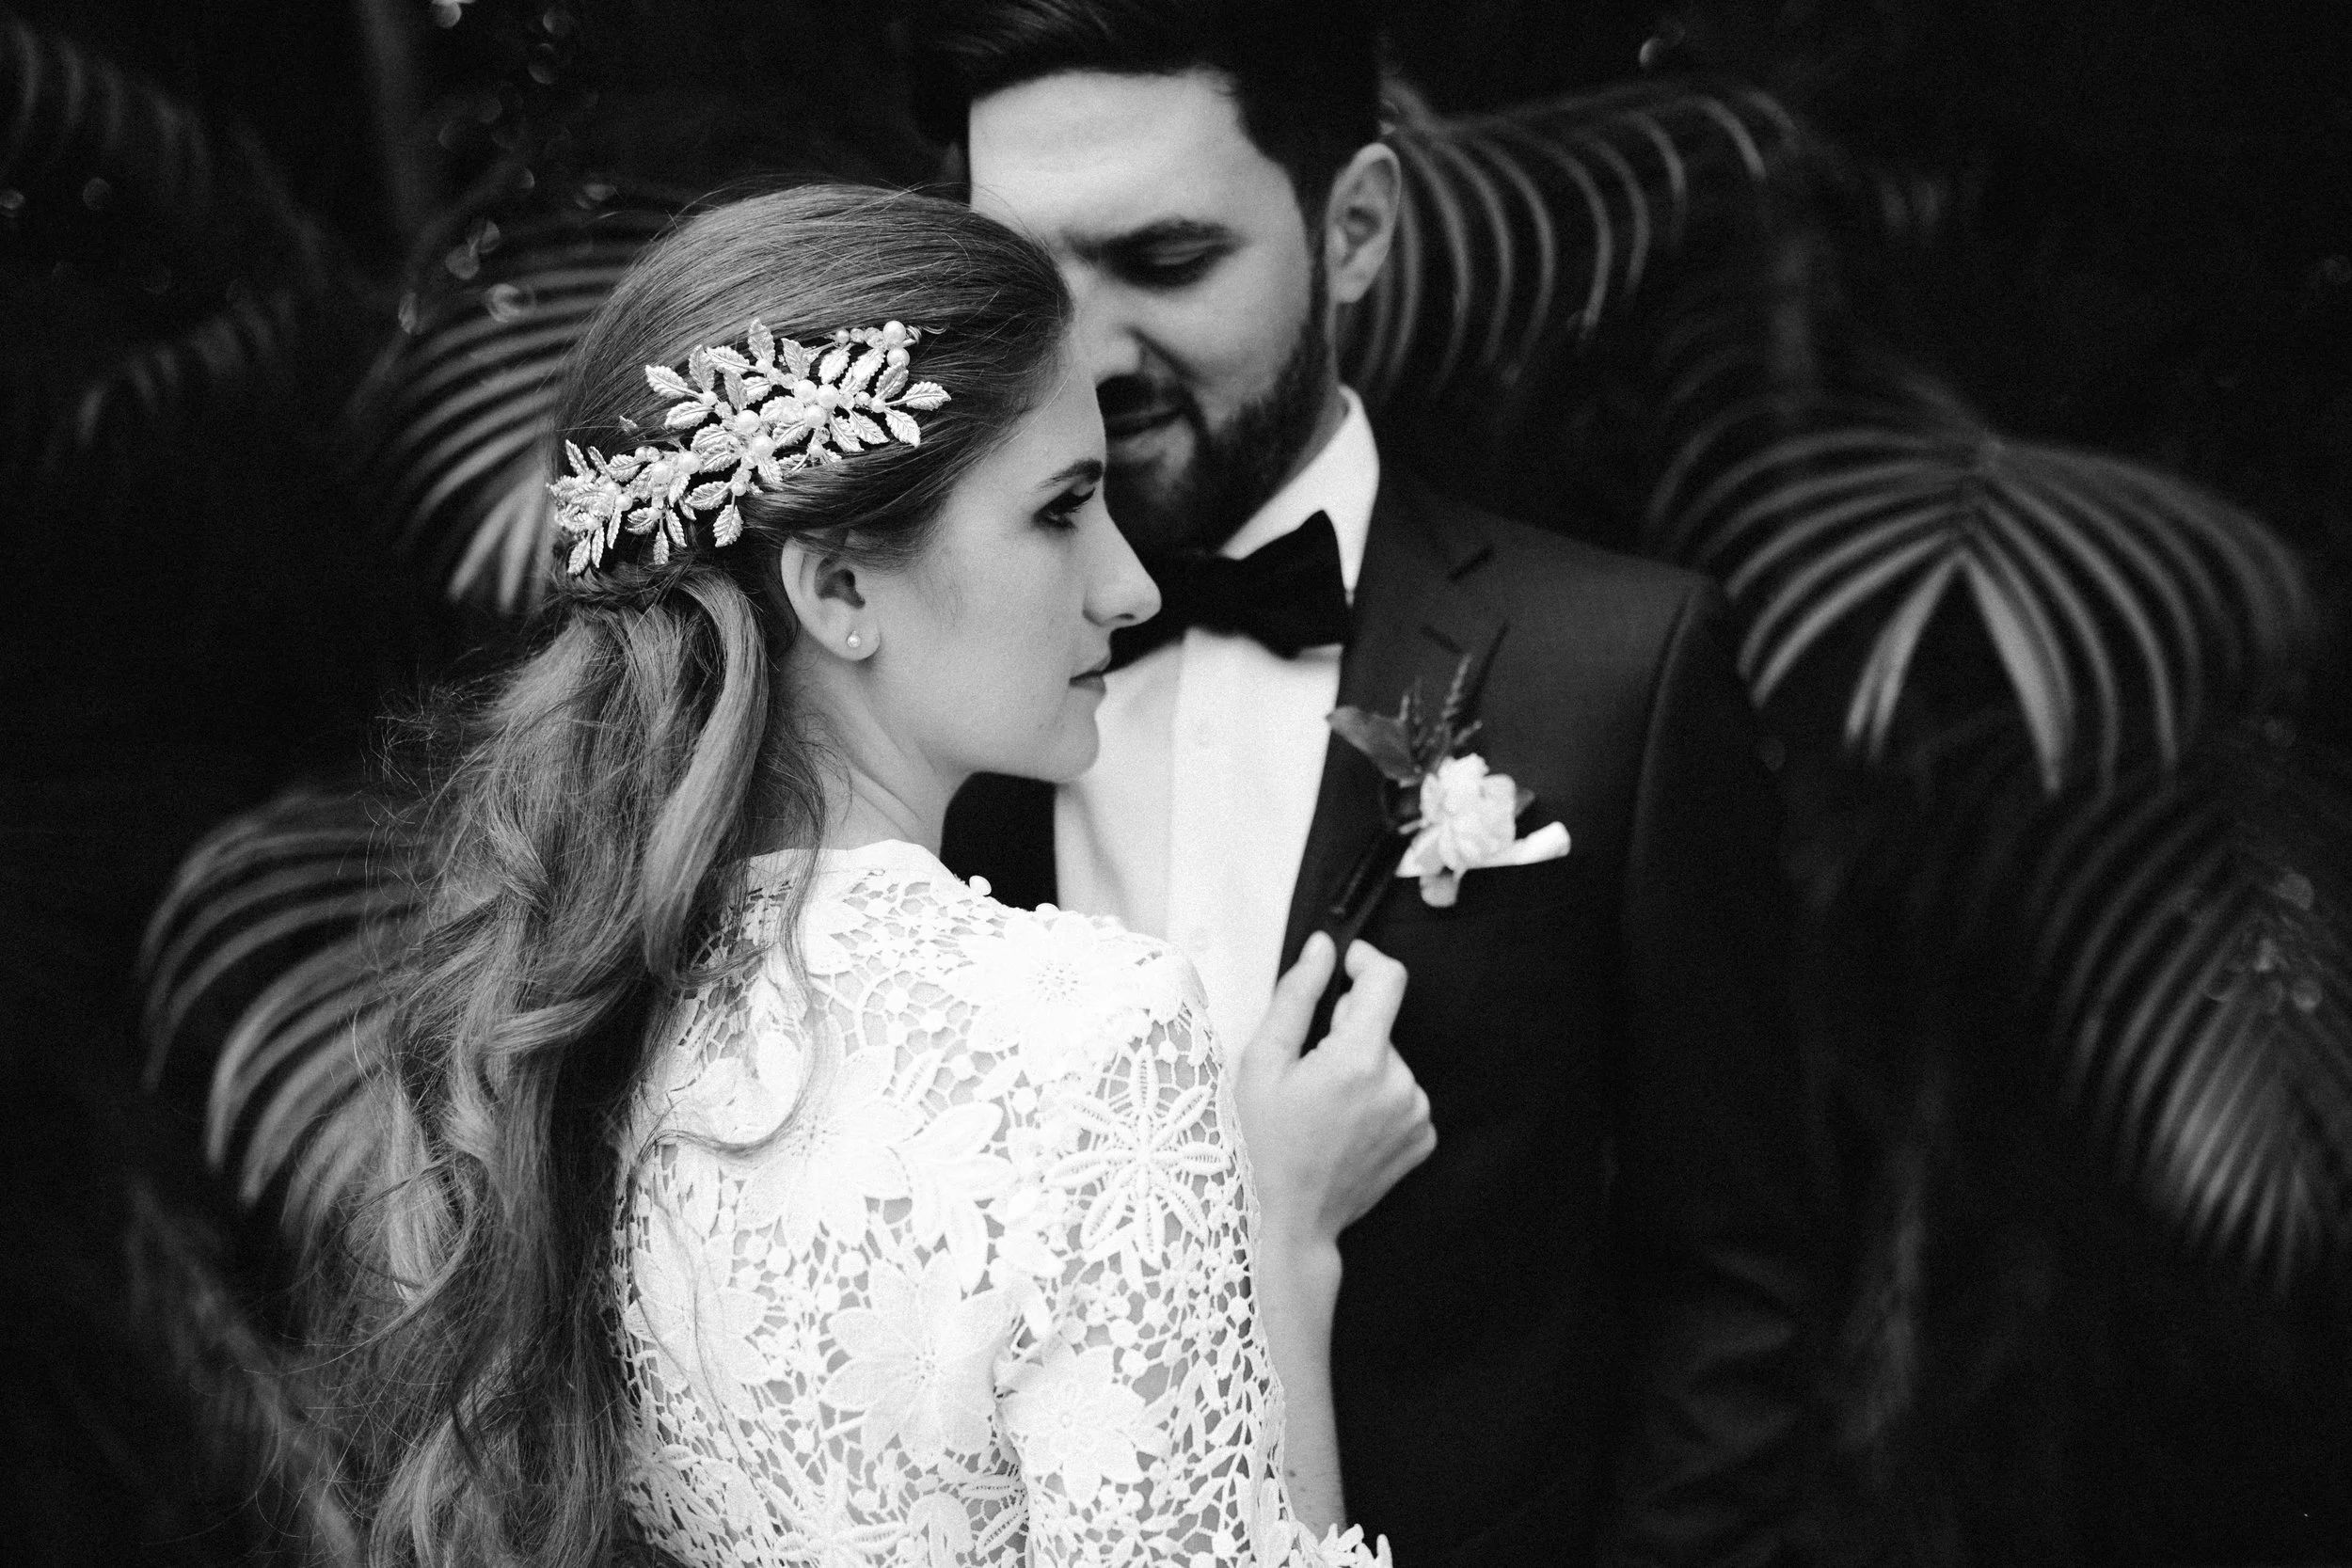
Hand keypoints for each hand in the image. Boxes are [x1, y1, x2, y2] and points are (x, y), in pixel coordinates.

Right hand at [1236, 934, 1435, 1263]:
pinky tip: (1346, 1124)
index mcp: (1359, 1060)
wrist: (1289, 1220)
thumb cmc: (1263, 1145)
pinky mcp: (1422, 1136)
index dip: (1365, 961)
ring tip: (1325, 1105)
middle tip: (1309, 1070)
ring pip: (1390, 1059)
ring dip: (1362, 1066)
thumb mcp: (1262, 1063)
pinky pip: (1402, 1093)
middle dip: (1348, 1031)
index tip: (1345, 966)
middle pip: (1381, 1025)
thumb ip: (1296, 996)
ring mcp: (1416, 1113)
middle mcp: (1400, 1084)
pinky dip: (1377, 1098)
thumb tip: (1323, 949)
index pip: (1388, 978)